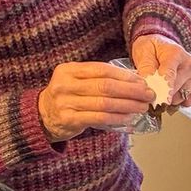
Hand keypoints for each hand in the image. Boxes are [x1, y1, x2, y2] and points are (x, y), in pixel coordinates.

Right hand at [38, 61, 154, 141]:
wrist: (42, 116)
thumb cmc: (68, 96)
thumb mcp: (76, 81)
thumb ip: (98, 78)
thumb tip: (134, 81)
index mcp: (69, 70)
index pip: (102, 70)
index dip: (125, 76)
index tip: (142, 82)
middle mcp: (65, 84)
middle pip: (106, 86)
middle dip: (131, 91)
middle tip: (148, 95)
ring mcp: (66, 102)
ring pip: (105, 103)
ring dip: (128, 105)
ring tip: (143, 107)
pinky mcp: (69, 119)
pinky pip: (99, 118)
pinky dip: (117, 118)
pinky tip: (129, 118)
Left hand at [131, 35, 190, 108]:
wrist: (164, 45)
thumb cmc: (154, 49)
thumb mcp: (143, 53)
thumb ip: (145, 69)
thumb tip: (148, 86)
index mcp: (174, 53)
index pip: (170, 75)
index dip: (165, 89)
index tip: (162, 101)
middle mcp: (189, 63)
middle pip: (175, 88)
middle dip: (160, 93)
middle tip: (152, 88)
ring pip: (181, 97)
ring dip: (170, 97)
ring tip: (164, 87)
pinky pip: (189, 100)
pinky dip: (179, 99)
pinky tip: (174, 91)